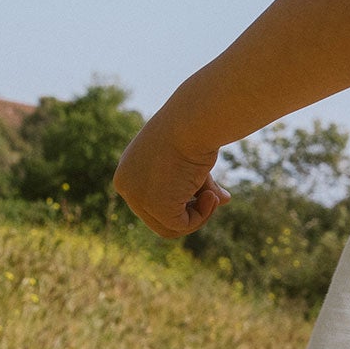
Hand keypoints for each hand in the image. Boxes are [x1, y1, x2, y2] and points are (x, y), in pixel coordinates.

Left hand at [113, 118, 230, 236]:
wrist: (193, 121)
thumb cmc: (194, 130)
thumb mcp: (193, 161)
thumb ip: (201, 184)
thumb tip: (223, 200)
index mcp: (129, 170)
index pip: (152, 199)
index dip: (182, 199)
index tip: (206, 188)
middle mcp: (126, 185)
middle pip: (158, 216)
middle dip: (190, 209)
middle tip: (215, 196)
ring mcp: (137, 198)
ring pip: (169, 227)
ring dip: (197, 216)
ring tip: (213, 195)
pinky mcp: (156, 207)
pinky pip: (182, 226)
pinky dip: (202, 215)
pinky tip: (210, 195)